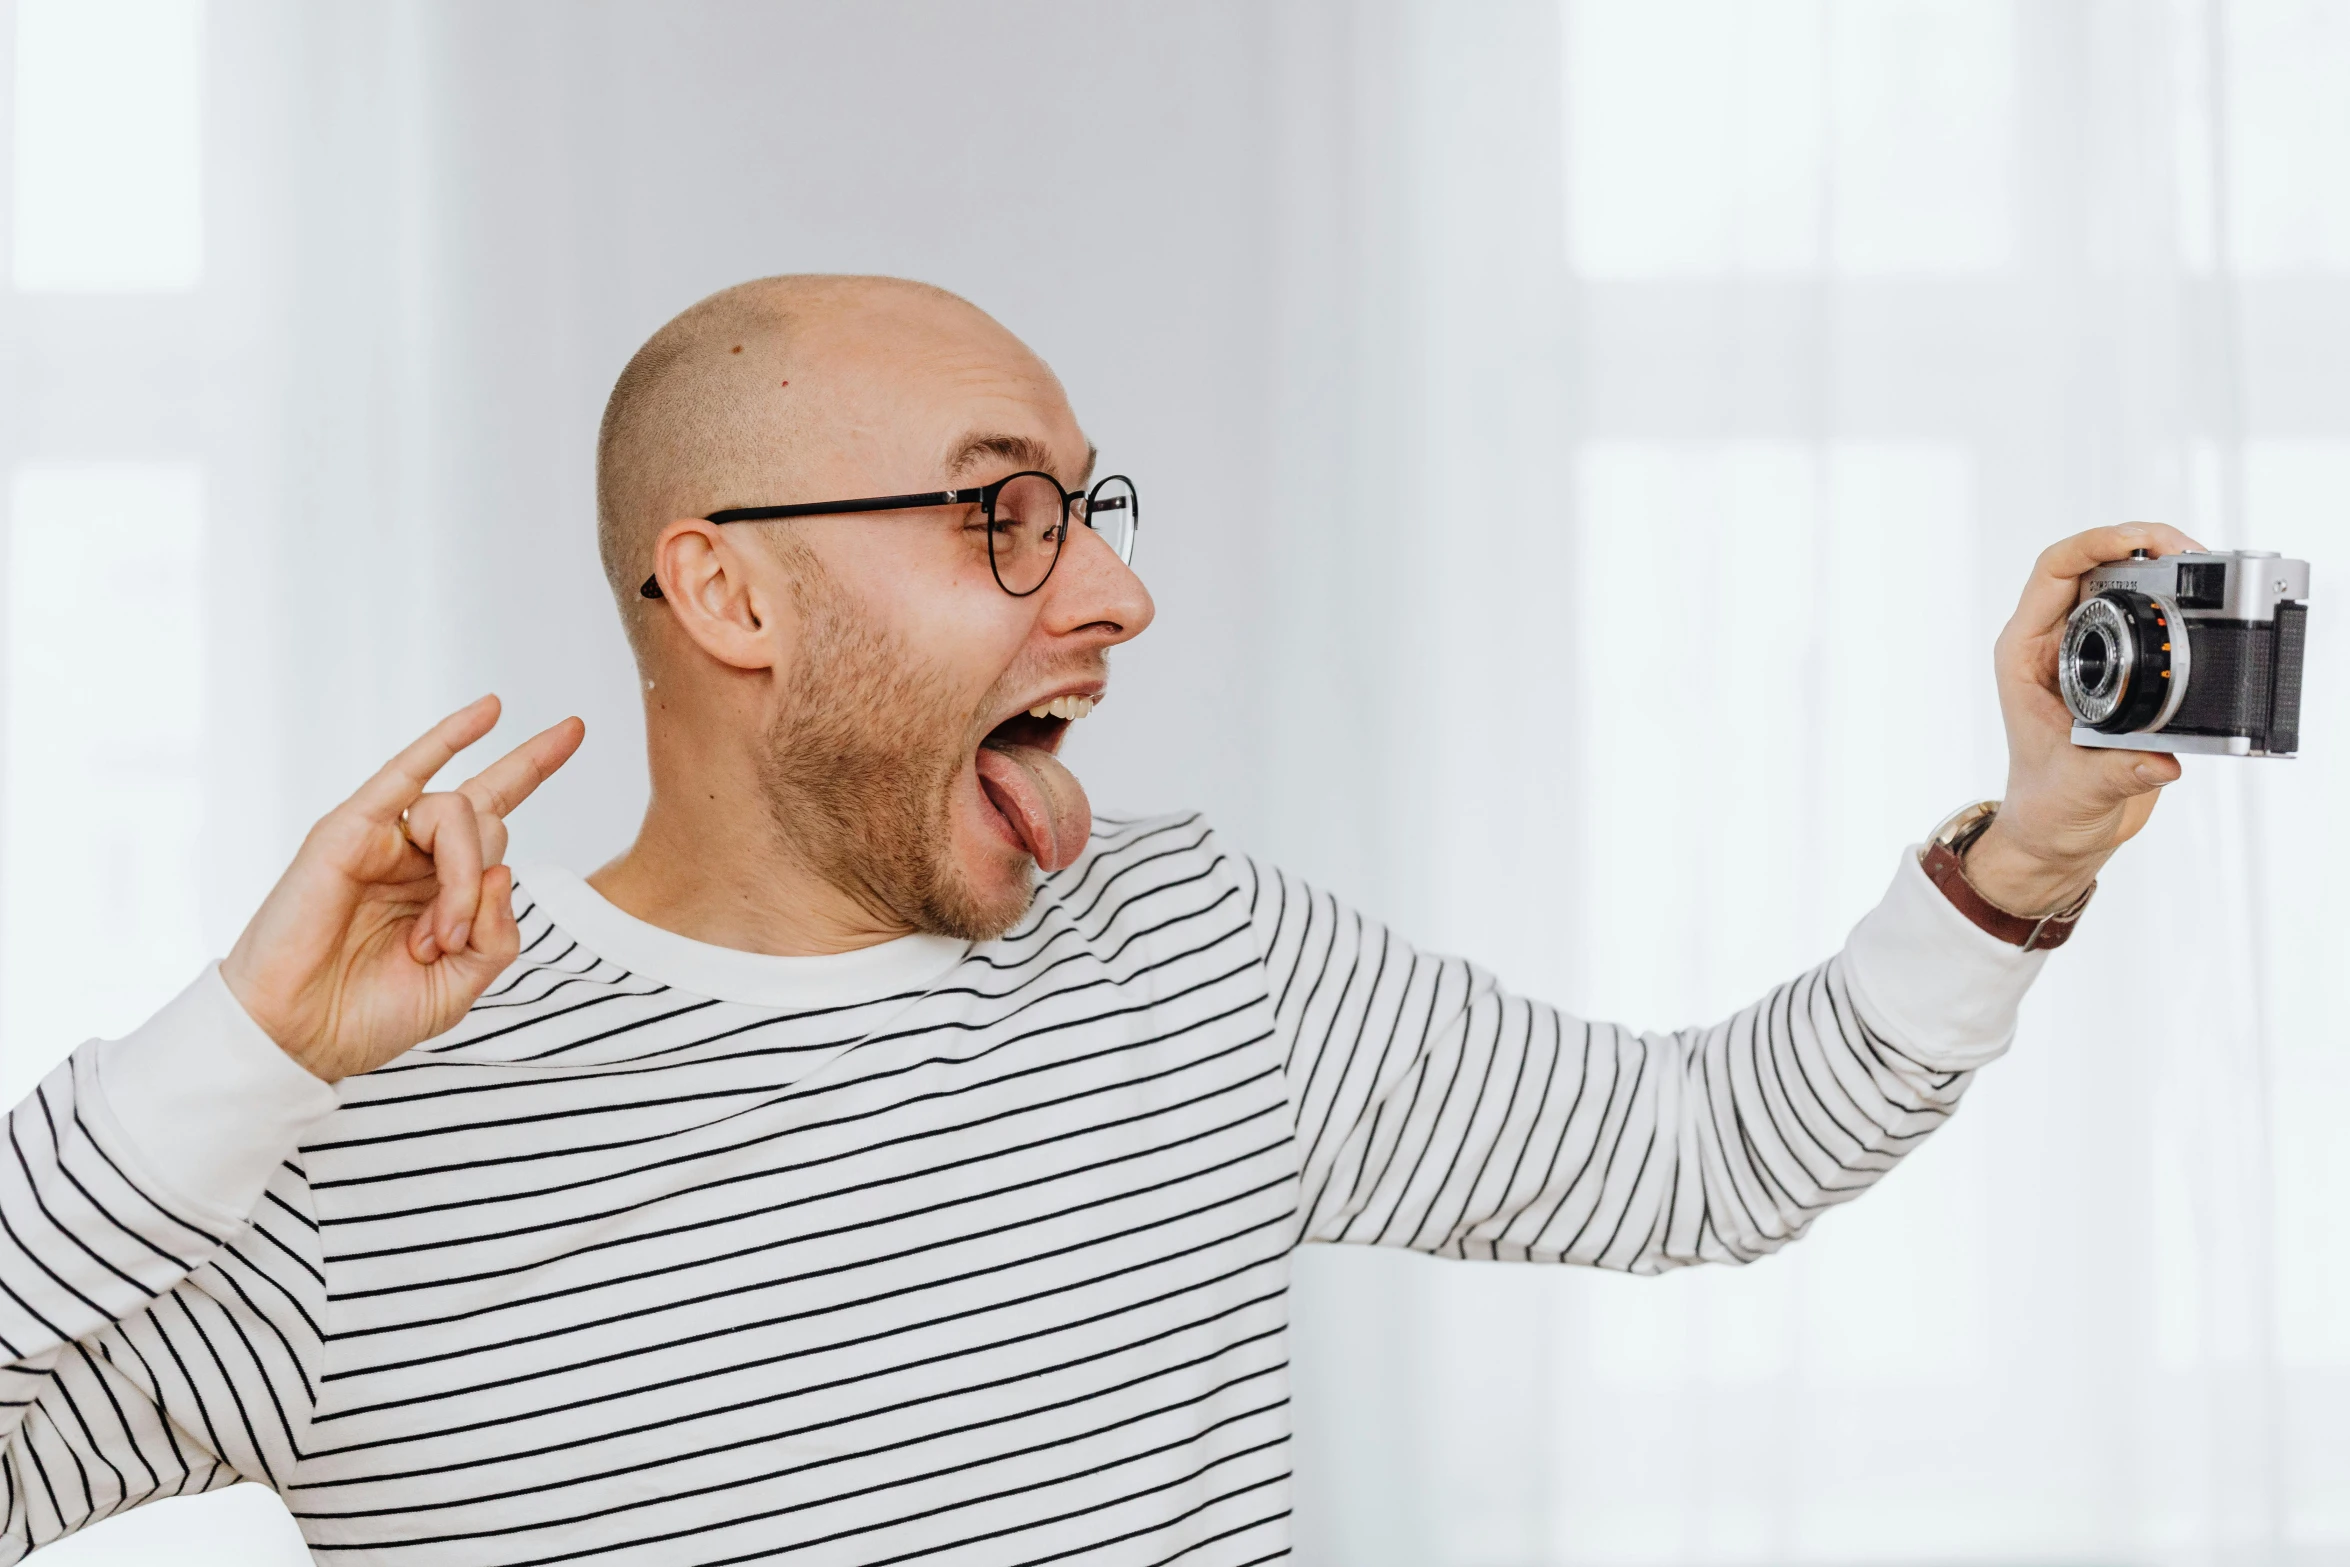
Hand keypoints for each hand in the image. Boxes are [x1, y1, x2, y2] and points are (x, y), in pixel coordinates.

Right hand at [220, 696, 585, 1081]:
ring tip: (431, 938)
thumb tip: (503, 872)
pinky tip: (493, 711)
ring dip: (461, 879)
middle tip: (446, 944)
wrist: (298, 1037)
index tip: (576, 730)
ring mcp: (383, 840)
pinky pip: (405, 775)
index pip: (498, 814)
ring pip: (459, 814)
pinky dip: (447, 739)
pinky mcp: (347, 833)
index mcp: (444, 886)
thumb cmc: (367, 1013)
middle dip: (481, 886)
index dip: (535, 767)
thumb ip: (498, 932)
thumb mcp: (462, 983)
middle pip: (491, 819)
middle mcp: (417, 855)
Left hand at [1966, 522, 2201, 914]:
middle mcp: (2052, 643)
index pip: (2053, 572)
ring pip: (2124, 587)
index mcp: (2024, 653)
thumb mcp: (2078, 788)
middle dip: (2144, 548)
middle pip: (2095, 566)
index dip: (2097, 543)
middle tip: (2196, 553)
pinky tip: (2209, 608)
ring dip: (2166, 573)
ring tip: (2210, 573)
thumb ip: (2115, 772)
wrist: (2059, 830)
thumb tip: (2159, 761)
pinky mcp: (2120, 668)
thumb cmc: (2048, 805)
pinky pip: (2148, 619)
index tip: (2144, 542)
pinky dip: (2179, 606)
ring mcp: (2086, 652)